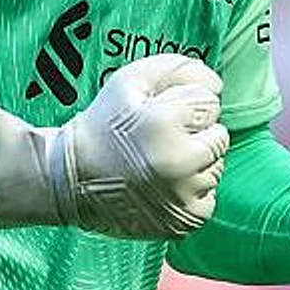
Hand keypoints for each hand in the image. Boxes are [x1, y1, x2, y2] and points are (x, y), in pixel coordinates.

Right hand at [0, 53, 228, 238]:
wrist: (70, 180)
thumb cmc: (104, 124)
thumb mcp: (130, 80)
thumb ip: (178, 68)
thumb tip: (218, 85)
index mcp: (165, 123)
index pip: (210, 103)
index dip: (185, 104)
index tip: (161, 114)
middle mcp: (178, 162)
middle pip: (220, 137)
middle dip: (196, 133)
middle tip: (162, 139)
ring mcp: (181, 196)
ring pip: (216, 168)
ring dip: (196, 163)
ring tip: (159, 162)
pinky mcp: (183, 221)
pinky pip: (209, 199)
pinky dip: (191, 192)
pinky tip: (163, 185)